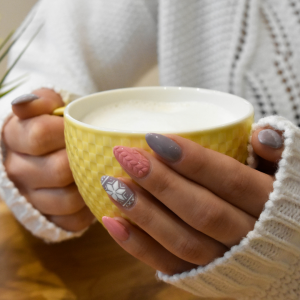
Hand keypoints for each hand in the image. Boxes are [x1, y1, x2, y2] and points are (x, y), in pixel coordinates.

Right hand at [2, 88, 93, 230]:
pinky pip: (73, 221)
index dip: (68, 131)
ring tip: (99, 172)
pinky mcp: (47, 219)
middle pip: (60, 170)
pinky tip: (94, 193)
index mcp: (15, 138)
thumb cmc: (54, 125)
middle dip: (85, 159)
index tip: (83, 127)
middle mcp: (17, 170)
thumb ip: (41, 100)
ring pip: (68, 200)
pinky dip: (89, 209)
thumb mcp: (47, 105)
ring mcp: (31, 198)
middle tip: (98, 151)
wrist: (46, 152)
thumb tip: (29, 104)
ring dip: (89, 186)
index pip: (40, 135)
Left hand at [100, 130, 282, 274]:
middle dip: (160, 183)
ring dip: (143, 213)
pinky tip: (112, 223)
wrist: (287, 255)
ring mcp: (225, 262)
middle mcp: (249, 238)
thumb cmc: (283, 204)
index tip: (155, 138)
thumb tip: (261, 134)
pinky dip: (139, 246)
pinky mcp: (205, 278)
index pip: (230, 180)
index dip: (193, 160)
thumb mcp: (289, 174)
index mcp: (271, 205)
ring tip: (111, 184)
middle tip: (126, 156)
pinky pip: (169, 265)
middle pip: (201, 211)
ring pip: (182, 241)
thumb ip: (278, 154)